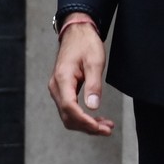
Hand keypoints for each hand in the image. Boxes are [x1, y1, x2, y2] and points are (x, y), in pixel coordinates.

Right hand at [47, 15, 115, 135]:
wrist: (76, 33)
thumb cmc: (86, 44)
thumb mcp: (95, 62)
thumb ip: (94, 84)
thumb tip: (93, 106)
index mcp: (62, 80)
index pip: (69, 107)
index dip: (84, 120)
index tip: (99, 127)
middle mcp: (56, 88)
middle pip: (68, 116)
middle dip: (87, 126)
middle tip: (107, 130)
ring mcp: (58, 90)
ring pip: (68, 115)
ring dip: (86, 124)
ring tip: (106, 127)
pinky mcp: (63, 90)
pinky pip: (70, 108)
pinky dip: (83, 116)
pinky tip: (97, 119)